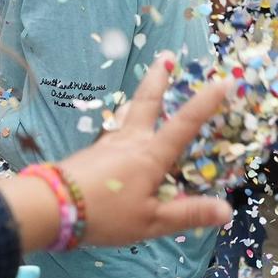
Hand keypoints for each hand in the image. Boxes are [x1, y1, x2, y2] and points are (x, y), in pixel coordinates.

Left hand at [46, 53, 234, 247]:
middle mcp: (130, 142)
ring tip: (143, 89)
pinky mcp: (90, 154)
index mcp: (150, 155)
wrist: (50, 208)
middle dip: (159, 79)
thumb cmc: (106, 215)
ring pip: (126, 114)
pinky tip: (119, 133)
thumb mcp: (152, 221)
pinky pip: (112, 132)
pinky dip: (122, 124)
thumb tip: (227, 211)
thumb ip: (188, 214)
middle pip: (147, 102)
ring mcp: (107, 145)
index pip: (185, 123)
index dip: (206, 103)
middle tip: (165, 56)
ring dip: (138, 98)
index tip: (223, 82)